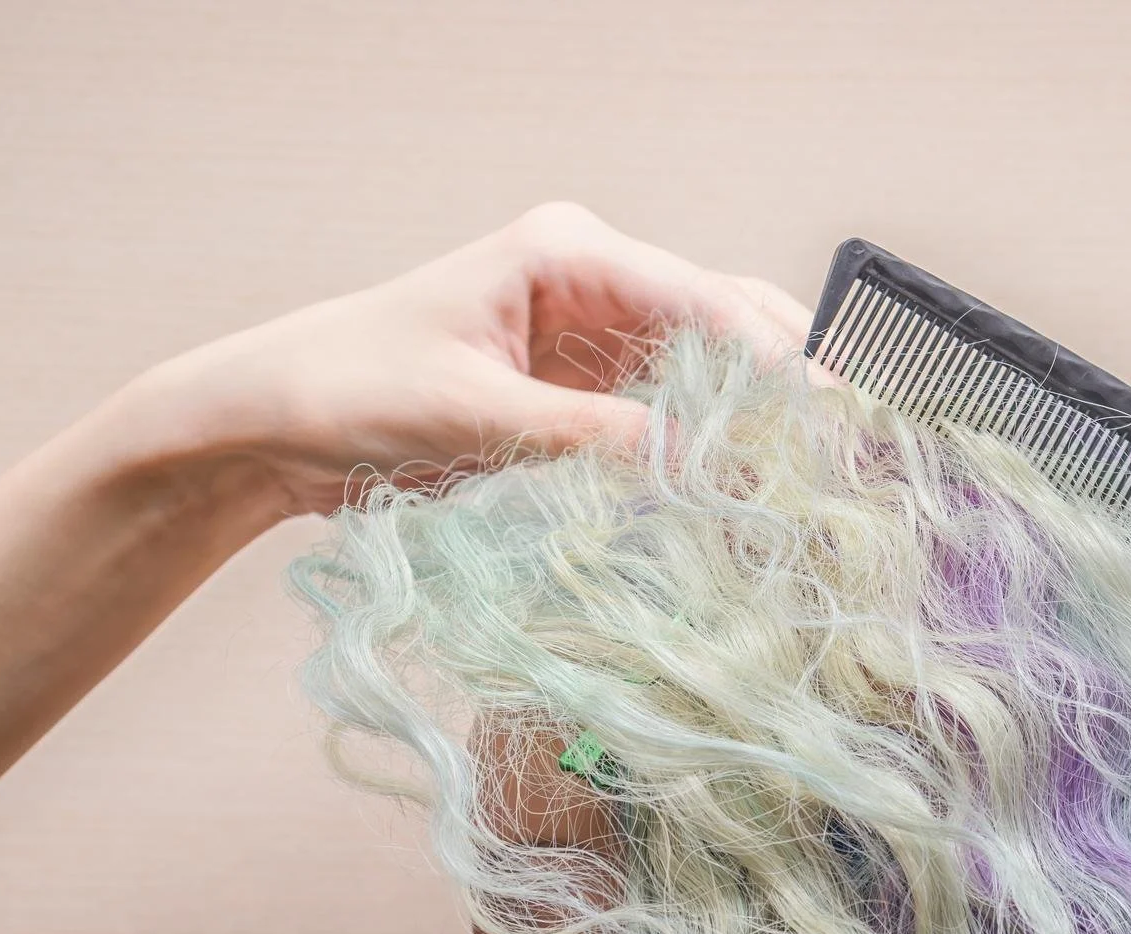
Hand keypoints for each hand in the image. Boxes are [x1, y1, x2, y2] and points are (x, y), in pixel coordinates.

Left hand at [131, 201, 810, 514]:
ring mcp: (594, 332)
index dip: (775, 362)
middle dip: (792, 378)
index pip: (701, 298)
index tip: (829, 420)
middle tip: (856, 445)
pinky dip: (715, 445)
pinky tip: (753, 484)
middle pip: (727, 319)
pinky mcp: (584, 387)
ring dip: (762, 416)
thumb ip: (589, 438)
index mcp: (566, 252)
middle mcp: (593, 278)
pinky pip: (673, 409)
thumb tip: (699, 467)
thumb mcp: (472, 417)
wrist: (273, 421)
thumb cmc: (348, 392)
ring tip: (825, 471)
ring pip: (713, 366)